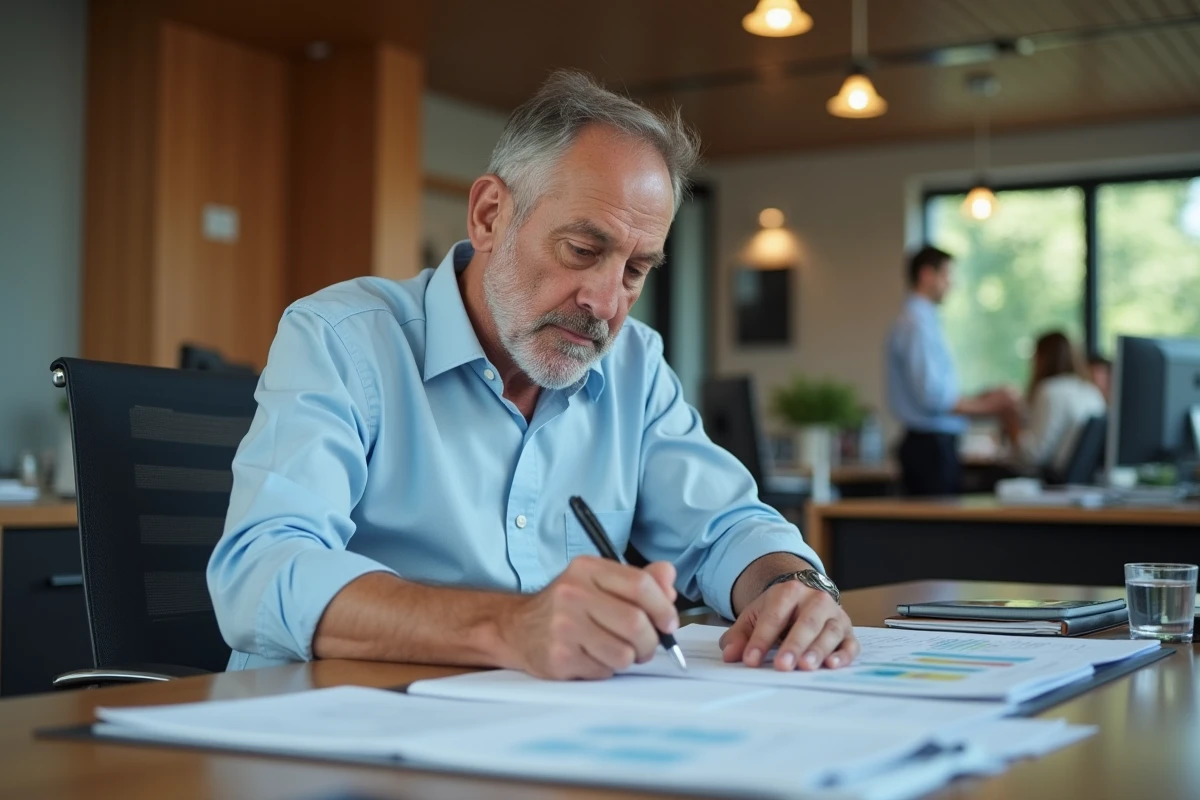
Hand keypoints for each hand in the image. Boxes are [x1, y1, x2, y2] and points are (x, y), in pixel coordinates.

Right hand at [497, 557, 678, 679]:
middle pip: (636, 623)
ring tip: (616, 651)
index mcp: (587, 569)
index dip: (663, 607)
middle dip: (649, 642)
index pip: (640, 584)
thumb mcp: (599, 582)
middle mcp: (572, 593)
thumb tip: (669, 578)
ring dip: (628, 659)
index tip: (668, 623)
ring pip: (623, 653)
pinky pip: (604, 671)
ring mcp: (562, 626)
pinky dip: (606, 670)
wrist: (517, 629)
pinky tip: (592, 658)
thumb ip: (638, 579)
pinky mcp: (558, 657)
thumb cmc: (567, 607)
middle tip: (645, 646)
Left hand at [718, 581, 857, 670]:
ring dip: (819, 650)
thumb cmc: (779, 609)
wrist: (805, 594)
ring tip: (806, 667)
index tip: (750, 660)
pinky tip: (832, 665)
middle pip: (806, 623)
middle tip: (782, 665)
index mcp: (790, 591)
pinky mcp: (848, 631)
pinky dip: (844, 655)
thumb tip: (730, 654)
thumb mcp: (755, 616)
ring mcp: (835, 615)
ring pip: (830, 632)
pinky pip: (850, 643)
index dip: (761, 639)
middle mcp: (816, 600)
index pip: (774, 616)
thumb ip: (739, 636)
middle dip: (793, 645)